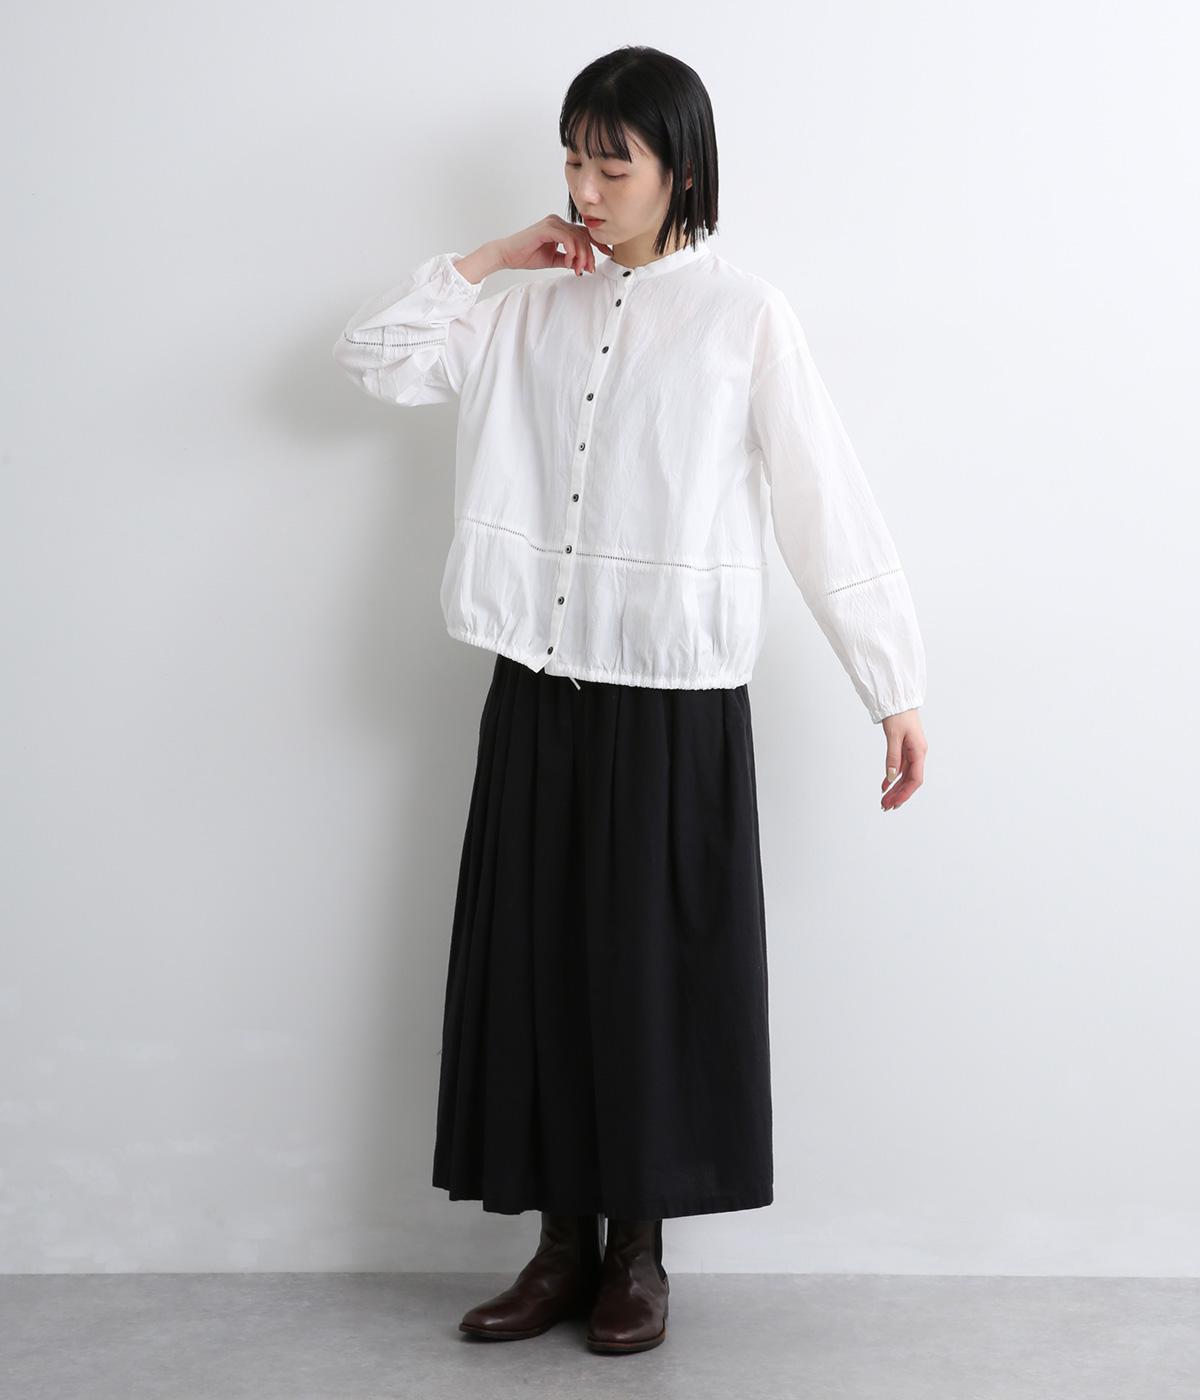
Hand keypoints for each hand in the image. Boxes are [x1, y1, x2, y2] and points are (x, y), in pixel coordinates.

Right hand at [494, 215, 613, 276]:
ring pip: (578, 238)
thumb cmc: (526, 256)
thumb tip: (580, 264)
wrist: (508, 255)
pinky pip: (567, 239)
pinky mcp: (547, 228)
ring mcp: (553, 223)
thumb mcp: (552, 259)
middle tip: (589, 270)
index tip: (608, 254)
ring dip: (581, 256)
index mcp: (560, 227)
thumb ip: (567, 259)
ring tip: (577, 269)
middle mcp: (558, 222)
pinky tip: (569, 263)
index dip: (597, 243)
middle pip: (584, 235)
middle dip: (590, 254)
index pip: (584, 233)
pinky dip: (571, 252)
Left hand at [880, 709, 925, 810]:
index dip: (905, 793)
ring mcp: (912, 752)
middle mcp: (918, 754)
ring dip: (895, 788)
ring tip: (884, 800)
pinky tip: (884, 786)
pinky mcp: (906, 749)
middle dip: (898, 794)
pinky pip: (900, 768)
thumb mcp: (894, 736)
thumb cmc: (899, 715)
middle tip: (885, 806)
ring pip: (904, 776)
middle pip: (910, 780)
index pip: (915, 779)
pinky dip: (892, 777)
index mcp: (919, 752)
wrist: (899, 700)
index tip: (895, 803)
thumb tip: (890, 777)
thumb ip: (893, 757)